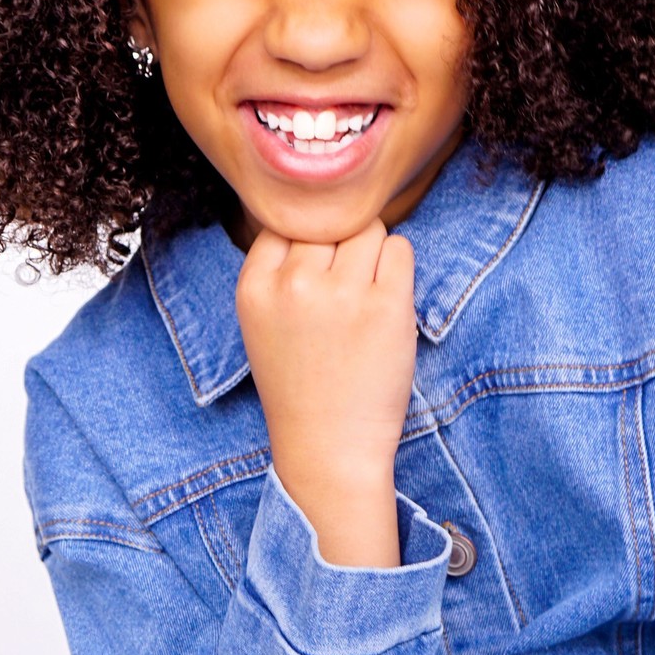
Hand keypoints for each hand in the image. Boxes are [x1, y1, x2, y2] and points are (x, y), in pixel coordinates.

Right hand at [235, 218, 417, 565]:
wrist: (327, 448)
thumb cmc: (300, 382)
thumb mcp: (262, 320)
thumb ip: (279, 267)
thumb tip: (322, 206)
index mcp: (254, 286)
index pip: (285, 220)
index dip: (306, 240)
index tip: (314, 272)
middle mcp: (293, 283)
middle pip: (327, 217)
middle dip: (340, 240)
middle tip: (345, 283)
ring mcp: (342, 294)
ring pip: (367, 226)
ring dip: (373, 250)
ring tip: (366, 293)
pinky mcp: (388, 305)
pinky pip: (400, 248)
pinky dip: (398, 266)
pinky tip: (387, 300)